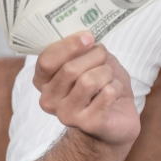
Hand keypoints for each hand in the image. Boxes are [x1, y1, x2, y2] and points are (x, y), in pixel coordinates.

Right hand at [33, 32, 140, 148]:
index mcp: (44, 82)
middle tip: (104, 61)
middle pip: (70, 69)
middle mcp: (49, 100)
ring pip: (89, 81)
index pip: (46, 61)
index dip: (69, 46)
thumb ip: (83, 49)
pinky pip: (107, 93)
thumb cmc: (101, 86)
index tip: (89, 37)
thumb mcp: (91, 61)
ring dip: (107, 74)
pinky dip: (117, 88)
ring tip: (109, 81)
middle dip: (96, 58)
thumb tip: (86, 37)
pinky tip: (114, 95)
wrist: (117, 119)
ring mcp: (67, 115)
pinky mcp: (88, 124)